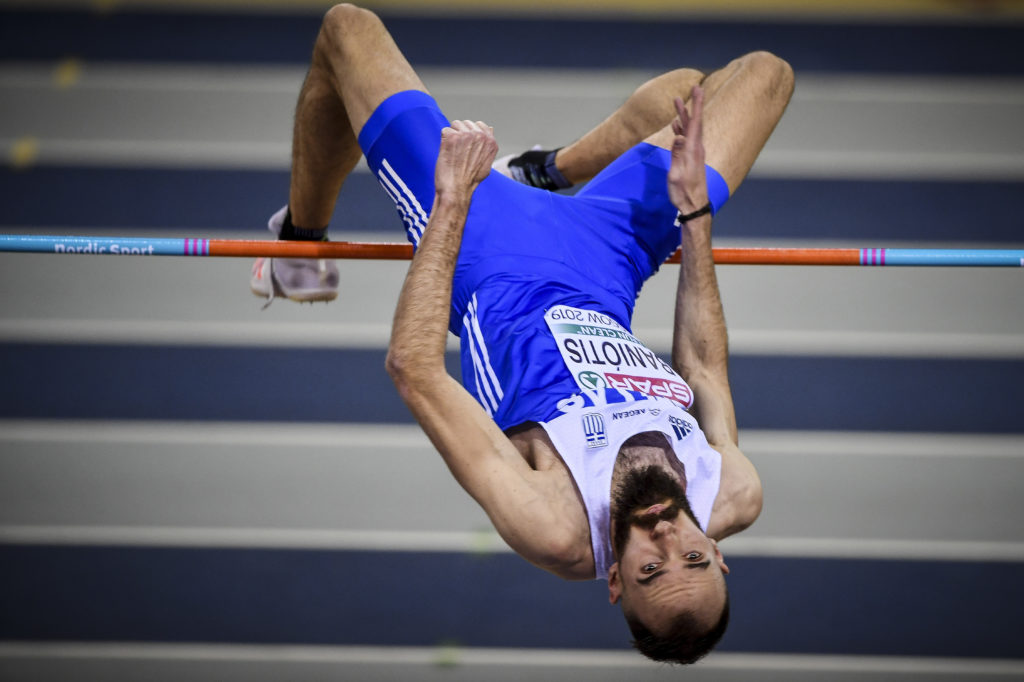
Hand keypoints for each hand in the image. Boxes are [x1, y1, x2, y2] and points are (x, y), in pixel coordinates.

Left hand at [434, 120, 498, 195]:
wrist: (456, 190)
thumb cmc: (470, 180)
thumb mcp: (487, 162)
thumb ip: (488, 145)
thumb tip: (490, 128)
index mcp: (491, 141)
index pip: (478, 125)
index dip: (470, 136)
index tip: (467, 148)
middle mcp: (480, 136)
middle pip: (465, 124)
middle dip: (460, 135)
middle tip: (459, 154)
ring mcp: (466, 135)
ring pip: (455, 125)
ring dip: (452, 137)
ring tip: (454, 154)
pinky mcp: (452, 137)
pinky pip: (445, 131)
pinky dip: (444, 142)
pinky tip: (448, 154)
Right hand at [666, 86, 708, 214]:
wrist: (694, 207)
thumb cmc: (683, 193)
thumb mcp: (677, 175)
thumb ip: (677, 155)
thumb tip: (678, 136)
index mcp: (693, 150)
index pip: (695, 122)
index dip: (696, 104)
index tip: (698, 89)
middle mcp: (696, 149)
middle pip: (694, 122)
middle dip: (692, 105)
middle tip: (693, 88)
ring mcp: (694, 154)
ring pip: (690, 130)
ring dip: (684, 116)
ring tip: (678, 103)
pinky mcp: (691, 159)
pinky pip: (686, 139)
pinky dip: (681, 129)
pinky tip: (676, 126)